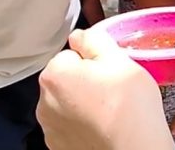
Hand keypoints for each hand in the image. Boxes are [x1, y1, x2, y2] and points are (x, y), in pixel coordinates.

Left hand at [37, 28, 172, 149]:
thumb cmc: (129, 107)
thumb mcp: (119, 58)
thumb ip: (94, 40)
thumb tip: (79, 36)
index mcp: (55, 75)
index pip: (70, 54)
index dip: (92, 60)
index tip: (107, 70)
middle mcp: (44, 103)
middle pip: (66, 78)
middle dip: (84, 79)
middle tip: (111, 88)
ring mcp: (51, 129)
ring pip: (67, 102)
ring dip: (83, 102)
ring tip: (109, 109)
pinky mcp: (59, 148)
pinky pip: (70, 125)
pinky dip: (83, 124)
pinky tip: (103, 126)